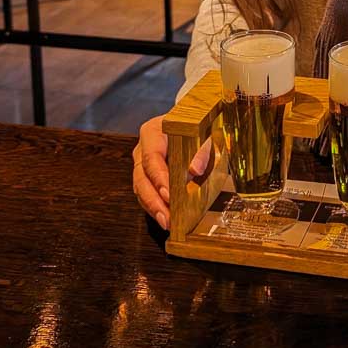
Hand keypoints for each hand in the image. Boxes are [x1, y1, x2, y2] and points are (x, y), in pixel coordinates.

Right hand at [132, 114, 211, 231]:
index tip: (169, 195)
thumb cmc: (199, 127)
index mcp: (153, 132)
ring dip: (154, 208)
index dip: (159, 178)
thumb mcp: (206, 134)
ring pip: (141, 189)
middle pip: (142, 177)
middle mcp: (143, 149)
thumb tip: (195, 170)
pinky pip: (147, 194)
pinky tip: (166, 219)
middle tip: (167, 218)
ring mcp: (143, 164)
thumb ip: (202, 149)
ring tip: (167, 223)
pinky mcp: (148, 178)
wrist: (197, 124)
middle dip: (153, 200)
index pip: (151, 157)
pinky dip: (156, 208)